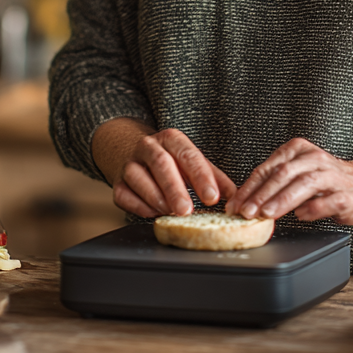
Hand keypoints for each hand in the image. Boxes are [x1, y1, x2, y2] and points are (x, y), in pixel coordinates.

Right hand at [92, 119, 235, 218]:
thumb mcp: (194, 163)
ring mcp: (130, 164)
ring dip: (156, 198)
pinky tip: (154, 213)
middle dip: (175, 189)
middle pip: (161, 164)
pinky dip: (139, 206)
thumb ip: (215, 178)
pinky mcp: (117, 182)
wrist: (133, 153)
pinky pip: (124, 195)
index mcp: (171, 139)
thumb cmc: (172, 162)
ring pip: (139, 178)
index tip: (213, 197)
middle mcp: (148, 147)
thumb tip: (235, 196)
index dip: (201, 177)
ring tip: (171, 212)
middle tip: (187, 210)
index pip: (188, 155)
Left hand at [226, 138, 352, 225]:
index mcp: (298, 151)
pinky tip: (301, 216)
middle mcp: (314, 159)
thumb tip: (245, 203)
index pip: (267, 168)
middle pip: (283, 173)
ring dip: (283, 199)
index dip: (249, 188)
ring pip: (304, 183)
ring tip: (267, 213)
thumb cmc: (327, 182)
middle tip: (247, 211)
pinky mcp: (347, 195)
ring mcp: (332, 176)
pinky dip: (313, 208)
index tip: (236, 205)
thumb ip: (274, 184)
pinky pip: (328, 200)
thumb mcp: (297, 175)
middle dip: (261, 194)